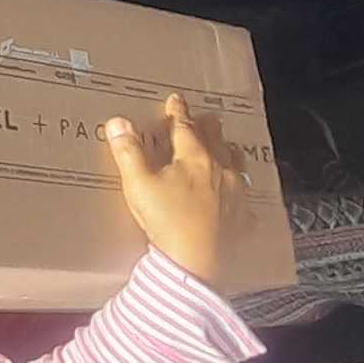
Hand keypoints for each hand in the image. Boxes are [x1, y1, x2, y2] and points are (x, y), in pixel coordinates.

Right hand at [105, 94, 244, 284]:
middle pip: (216, 141)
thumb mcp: (138, 185)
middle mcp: (220, 171)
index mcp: (194, 158)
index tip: (176, 99)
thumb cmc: (166, 222)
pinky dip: (240, 198)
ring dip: (230, 155)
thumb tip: (118, 122)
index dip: (178, 112)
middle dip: (209, 127)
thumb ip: (128, 152)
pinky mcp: (242, 221)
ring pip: (237, 166)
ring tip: (229, 150)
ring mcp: (236, 195)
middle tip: (207, 118)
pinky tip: (240, 203)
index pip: (185, 127)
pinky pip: (245, 204)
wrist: (195, 263)